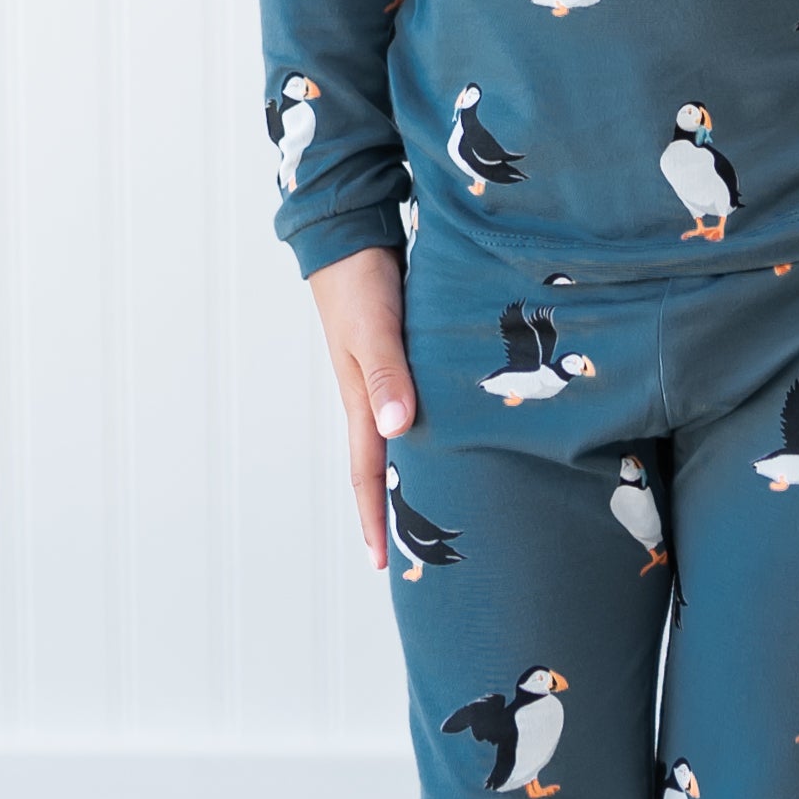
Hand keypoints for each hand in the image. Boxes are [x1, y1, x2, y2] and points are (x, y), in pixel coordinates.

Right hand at [308, 245, 419, 570]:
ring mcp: (384, 377)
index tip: (380, 564)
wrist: (348, 233)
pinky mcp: (400, 357)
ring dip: (411, 476)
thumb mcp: (375, 327)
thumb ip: (387, 374)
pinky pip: (413, 408)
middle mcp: (373, 396)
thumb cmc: (360, 279)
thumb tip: (396, 428)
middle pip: (383, 467)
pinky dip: (426, 434)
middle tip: (415, 555)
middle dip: (393, 512)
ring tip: (435, 509)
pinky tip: (450, 438)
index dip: (374, 518)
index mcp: (362, 399)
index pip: (368, 474)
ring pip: (399, 440)